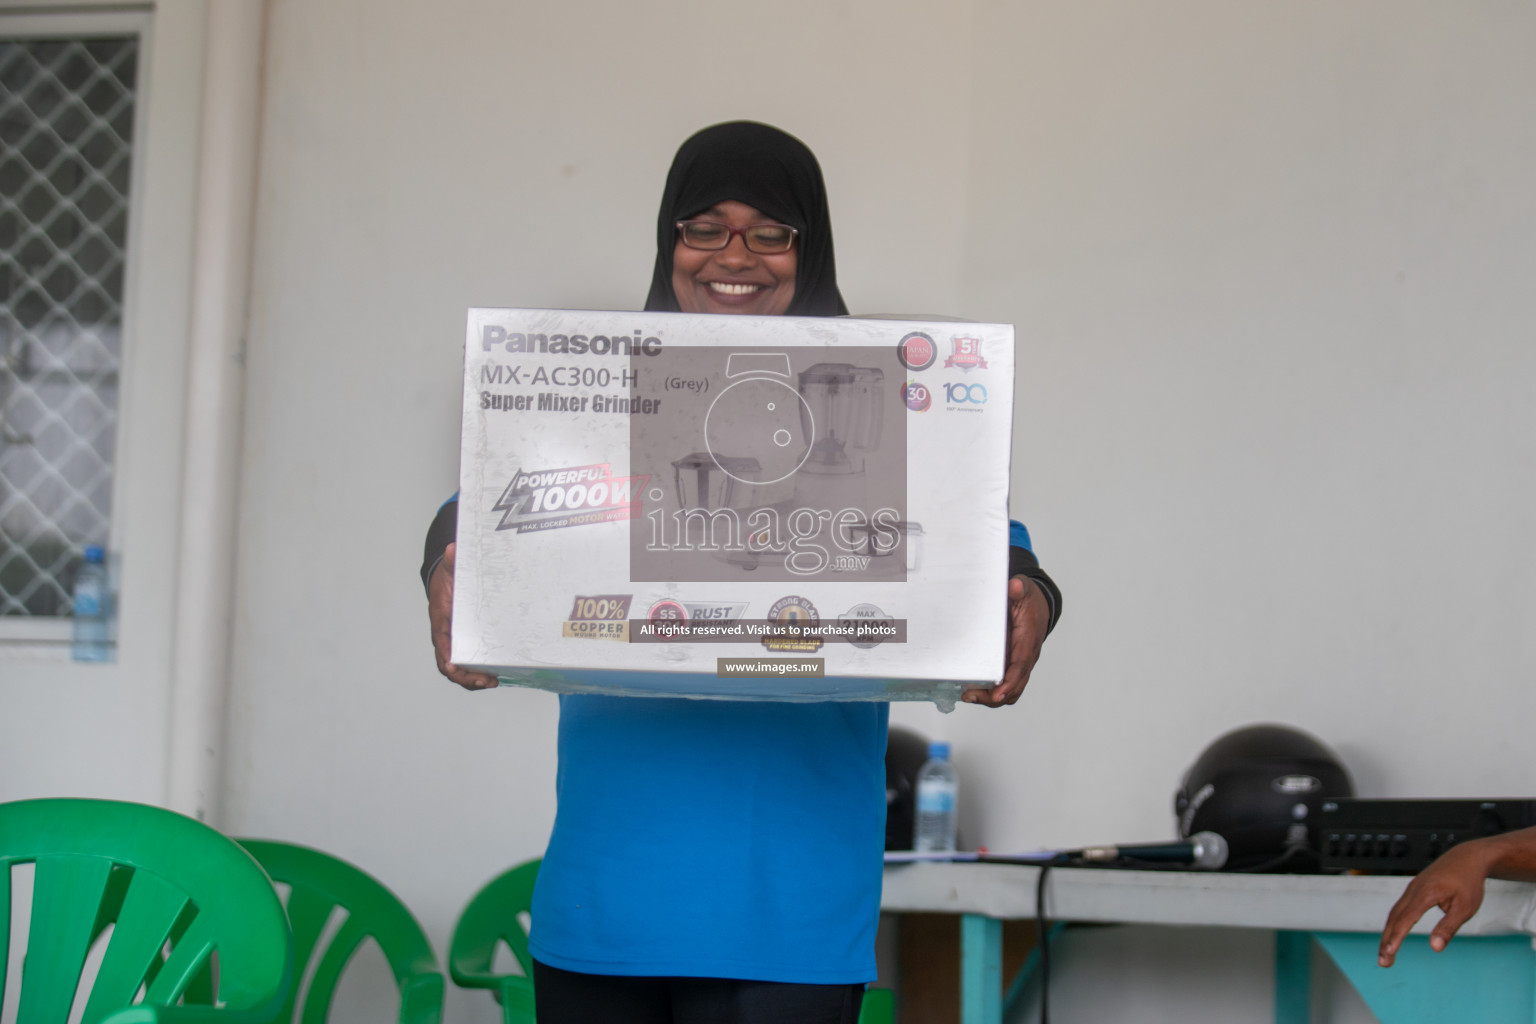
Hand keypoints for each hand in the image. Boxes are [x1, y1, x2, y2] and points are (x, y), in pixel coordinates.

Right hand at [429, 542, 497, 690]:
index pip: (441, 644)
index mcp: (441, 621)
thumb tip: (453, 549)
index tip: (455, 666)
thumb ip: (452, 561)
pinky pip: (469, 663)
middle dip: (465, 676)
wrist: (446, 581)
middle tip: (486, 681)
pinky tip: (495, 675)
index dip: (447, 658)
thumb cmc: (447, 578)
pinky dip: (479, 672)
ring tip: (491, 682)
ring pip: (459, 669)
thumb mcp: (450, 569)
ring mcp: (456, 642)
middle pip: (449, 664)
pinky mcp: (467, 643)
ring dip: (473, 679)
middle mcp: (446, 636)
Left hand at [964, 575, 1048, 707]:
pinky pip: (1006, 685)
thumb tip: (1014, 586)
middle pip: (1016, 685)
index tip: (998, 693)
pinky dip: (992, 692)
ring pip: (1011, 689)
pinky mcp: (1013, 665)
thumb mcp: (1024, 590)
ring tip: (968, 696)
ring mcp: (1020, 663)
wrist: (1040, 605)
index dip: (1010, 680)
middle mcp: (1027, 656)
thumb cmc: (1030, 601)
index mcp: (1028, 639)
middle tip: (971, 696)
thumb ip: (1018, 589)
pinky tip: (974, 691)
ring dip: (991, 697)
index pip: (1021, 664)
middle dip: (995, 696)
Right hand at [1377, 841, 1494, 966]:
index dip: (1396, 937)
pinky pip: (1399, 908)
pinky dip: (1393, 924)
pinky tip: (1393, 934)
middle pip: (1394, 918)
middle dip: (1387, 940)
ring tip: (1386, 953)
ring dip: (1388, 934)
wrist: (1466, 858)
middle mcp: (1413, 890)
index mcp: (1426, 894)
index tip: (1389, 952)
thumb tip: (1435, 947)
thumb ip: (1448, 928)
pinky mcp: (1413, 890)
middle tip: (1383, 962)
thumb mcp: (1465, 909)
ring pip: (1394, 913)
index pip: (1406, 919)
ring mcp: (1411, 889)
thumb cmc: (1468, 884)